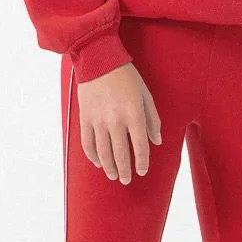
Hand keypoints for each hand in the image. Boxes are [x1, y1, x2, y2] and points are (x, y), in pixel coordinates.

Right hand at [77, 62, 162, 182]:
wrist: (98, 60)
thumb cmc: (126, 77)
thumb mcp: (145, 95)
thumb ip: (152, 119)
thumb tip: (156, 141)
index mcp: (133, 114)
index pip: (139, 146)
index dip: (142, 162)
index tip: (142, 171)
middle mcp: (115, 120)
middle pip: (120, 154)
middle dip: (124, 170)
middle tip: (126, 180)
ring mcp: (98, 120)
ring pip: (103, 152)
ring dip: (109, 167)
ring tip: (114, 175)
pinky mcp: (85, 118)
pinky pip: (88, 143)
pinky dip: (92, 156)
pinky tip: (98, 163)